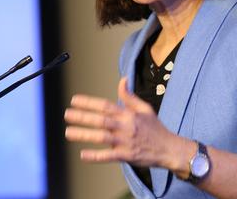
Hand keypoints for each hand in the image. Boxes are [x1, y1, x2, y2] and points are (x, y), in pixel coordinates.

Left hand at [64, 77, 186, 167]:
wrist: (169, 148)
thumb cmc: (155, 128)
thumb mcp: (145, 108)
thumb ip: (129, 96)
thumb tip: (122, 80)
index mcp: (128, 114)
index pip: (105, 105)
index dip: (89, 102)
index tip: (74, 100)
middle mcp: (125, 126)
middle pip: (101, 120)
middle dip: (82, 116)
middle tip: (67, 114)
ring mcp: (125, 142)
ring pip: (101, 137)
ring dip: (84, 134)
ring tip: (68, 132)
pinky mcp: (127, 156)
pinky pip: (109, 156)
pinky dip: (96, 156)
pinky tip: (83, 154)